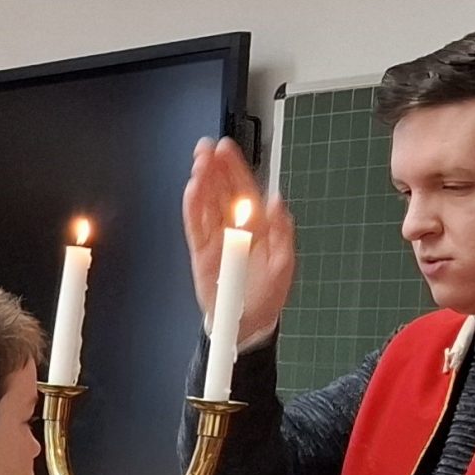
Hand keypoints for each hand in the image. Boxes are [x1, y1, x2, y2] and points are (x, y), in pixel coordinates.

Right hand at [183, 137, 297, 352]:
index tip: (226, 149)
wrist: (246, 325)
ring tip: (197, 164)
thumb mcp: (284, 264)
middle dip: (214, 168)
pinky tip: (191, 190)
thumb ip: (283, 233)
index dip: (235, 168)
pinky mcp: (200, 252)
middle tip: (206, 149)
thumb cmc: (267, 296)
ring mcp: (215, 238)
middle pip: (222, 191)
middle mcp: (234, 227)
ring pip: (206, 203)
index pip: (244, 190)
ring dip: (201, 182)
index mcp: (257, 226)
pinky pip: (194, 225)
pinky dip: (192, 207)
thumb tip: (278, 201)